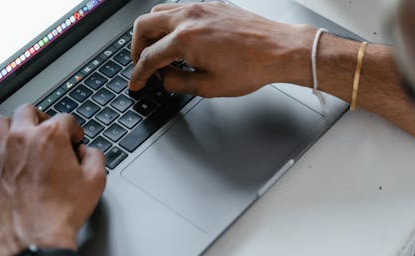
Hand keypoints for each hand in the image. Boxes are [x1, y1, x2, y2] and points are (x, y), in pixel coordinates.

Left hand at [0, 105, 105, 255]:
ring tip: (24, 136)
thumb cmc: (61, 212)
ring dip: (15, 125)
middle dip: (43, 118)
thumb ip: (95, 157)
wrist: (36, 238)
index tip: (75, 139)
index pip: (65, 118)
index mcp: (51, 137)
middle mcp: (22, 138)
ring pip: (2, 122)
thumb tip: (89, 152)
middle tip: (50, 131)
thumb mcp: (96, 181)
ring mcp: (0, 152)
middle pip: (30, 111)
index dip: (75, 129)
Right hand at [129, 1, 315, 96]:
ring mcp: (199, 7)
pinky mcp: (211, 4)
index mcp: (184, 39)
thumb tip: (165, 80)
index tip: (136, 83)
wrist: (278, 50)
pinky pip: (178, 8)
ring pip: (158, 12)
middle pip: (143, 26)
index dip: (138, 74)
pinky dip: (169, 23)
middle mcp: (188, 17)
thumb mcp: (210, 87)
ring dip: (150, 32)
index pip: (149, 57)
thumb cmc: (252, 68)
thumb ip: (179, 84)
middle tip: (141, 65)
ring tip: (156, 51)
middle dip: (135, 48)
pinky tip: (177, 39)